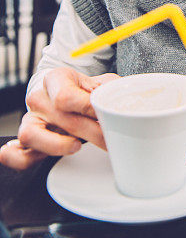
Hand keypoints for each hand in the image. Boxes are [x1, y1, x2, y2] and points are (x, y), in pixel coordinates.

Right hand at [0, 68, 119, 170]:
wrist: (67, 95)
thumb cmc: (84, 91)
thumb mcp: (101, 84)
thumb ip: (109, 93)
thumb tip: (117, 110)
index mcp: (56, 78)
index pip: (66, 97)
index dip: (89, 109)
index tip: (107, 116)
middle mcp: (39, 98)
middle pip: (61, 119)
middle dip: (92, 132)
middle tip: (111, 137)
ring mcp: (30, 119)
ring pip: (32, 136)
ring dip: (59, 145)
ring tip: (78, 146)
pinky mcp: (28, 139)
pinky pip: (18, 154)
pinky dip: (25, 159)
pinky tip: (45, 156)